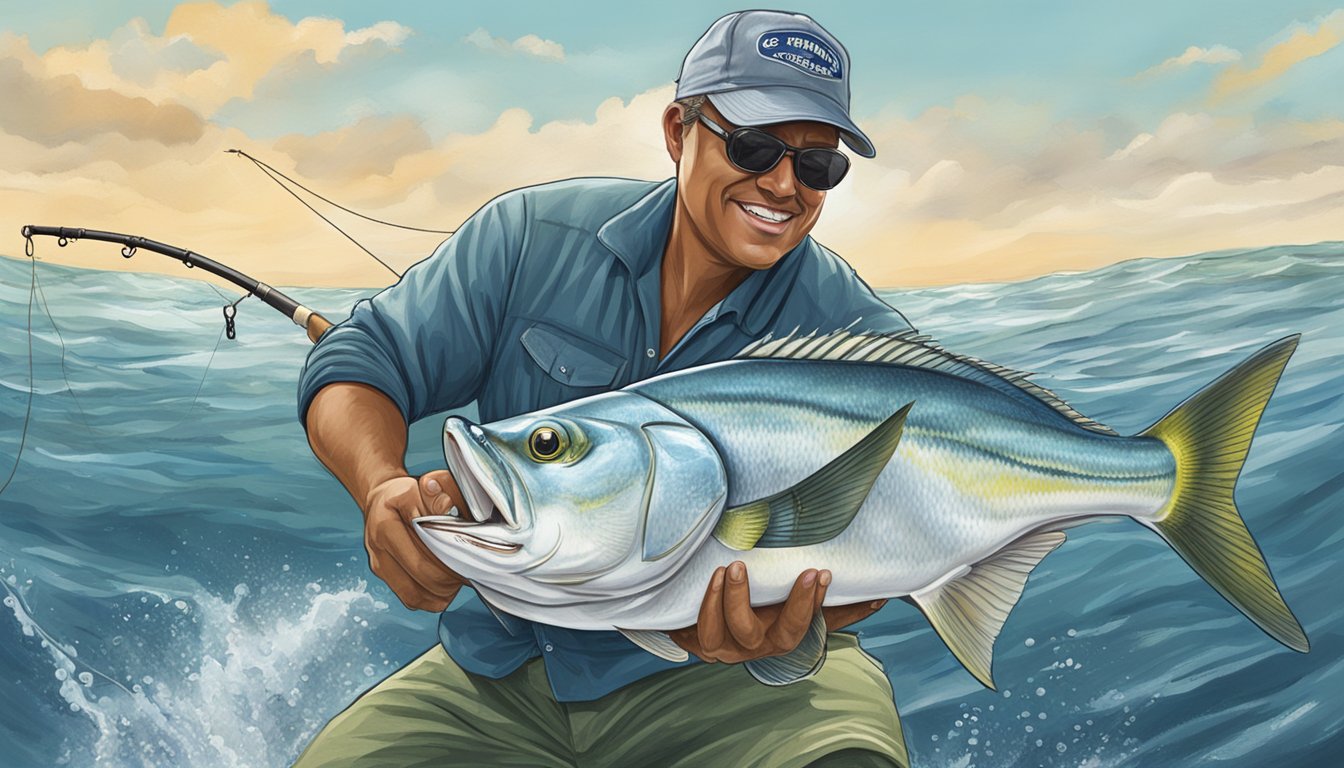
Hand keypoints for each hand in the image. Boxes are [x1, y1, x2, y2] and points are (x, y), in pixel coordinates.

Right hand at [361, 468, 468, 611]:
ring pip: (414, 597)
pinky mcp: (384, 576)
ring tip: (459, 579)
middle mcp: (378, 551)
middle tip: (470, 572)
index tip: (470, 562)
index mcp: (385, 527)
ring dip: (441, 593)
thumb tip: (445, 505)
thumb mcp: (418, 486)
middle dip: (450, 581)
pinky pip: (410, 599)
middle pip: (421, 581)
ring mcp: (379, 566)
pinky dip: (431, 598)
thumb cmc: (403, 493)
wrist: (381, 500)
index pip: (421, 562)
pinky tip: (445, 586)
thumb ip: (434, 495)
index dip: (450, 568)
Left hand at [667, 561, 887, 662]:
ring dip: (715, 602)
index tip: (817, 572)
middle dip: (740, 600)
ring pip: (714, 632)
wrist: (728, 636)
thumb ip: (842, 609)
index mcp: (779, 638)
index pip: (794, 626)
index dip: (803, 603)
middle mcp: (749, 646)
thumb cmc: (773, 618)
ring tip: (721, 569)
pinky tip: (697, 583)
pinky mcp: (696, 638)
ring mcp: (720, 646)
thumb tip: (881, 599)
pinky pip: (689, 630)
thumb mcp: (807, 614)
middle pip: (747, 632)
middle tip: (741, 565)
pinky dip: (692, 611)